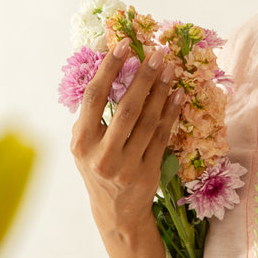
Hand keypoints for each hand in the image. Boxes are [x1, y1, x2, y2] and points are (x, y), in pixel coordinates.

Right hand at [70, 42, 183, 243]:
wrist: (116, 212)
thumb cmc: (99, 167)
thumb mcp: (86, 145)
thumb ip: (93, 115)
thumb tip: (110, 69)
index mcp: (81, 143)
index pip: (94, 97)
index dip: (109, 69)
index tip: (124, 45)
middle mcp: (102, 156)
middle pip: (127, 108)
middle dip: (144, 77)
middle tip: (157, 53)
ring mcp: (126, 166)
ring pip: (148, 121)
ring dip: (161, 91)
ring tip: (169, 69)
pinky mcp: (148, 173)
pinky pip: (162, 136)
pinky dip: (170, 113)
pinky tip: (176, 96)